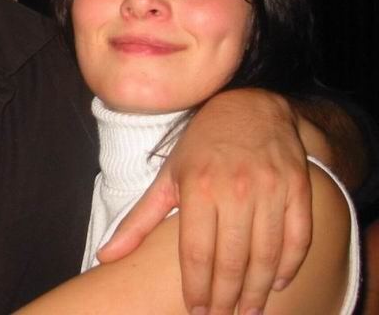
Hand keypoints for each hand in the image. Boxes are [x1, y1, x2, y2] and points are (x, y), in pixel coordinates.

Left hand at [98, 88, 311, 314]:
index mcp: (198, 187)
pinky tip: (278, 284)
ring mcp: (270, 188)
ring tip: (248, 311)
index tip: (196, 311)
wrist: (251, 109)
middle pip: (232, 260)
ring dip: (258, 291)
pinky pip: (298, 237)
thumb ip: (139, 220)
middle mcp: (235, 188)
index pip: (196, 252)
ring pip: (266, 254)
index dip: (196, 288)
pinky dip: (290, 265)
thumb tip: (106, 256)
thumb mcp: (167, 177)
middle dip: (226, 298)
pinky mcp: (298, 188)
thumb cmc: (201, 147)